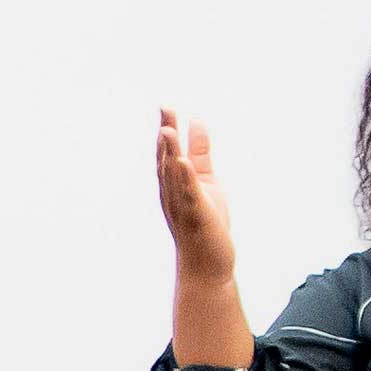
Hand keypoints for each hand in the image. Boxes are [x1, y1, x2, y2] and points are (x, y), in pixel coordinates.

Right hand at [153, 107, 235, 281]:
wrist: (206, 264)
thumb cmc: (205, 223)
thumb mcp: (205, 181)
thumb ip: (200, 153)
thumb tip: (196, 123)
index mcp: (174, 184)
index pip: (168, 152)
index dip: (167, 130)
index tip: (165, 107)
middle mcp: (172, 193)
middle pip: (166, 159)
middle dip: (166, 135)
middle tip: (164, 108)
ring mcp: (181, 204)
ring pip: (173, 175)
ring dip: (169, 154)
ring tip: (168, 130)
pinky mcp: (195, 215)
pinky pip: (188, 194)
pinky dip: (184, 178)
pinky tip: (182, 163)